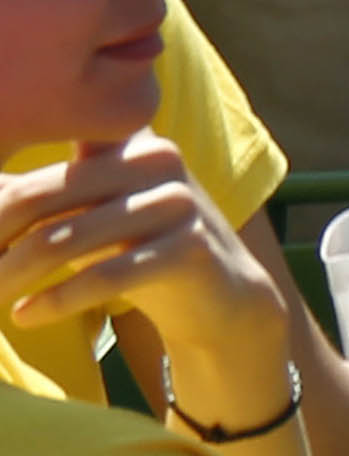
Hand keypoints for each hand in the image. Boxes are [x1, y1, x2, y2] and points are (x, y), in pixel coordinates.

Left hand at [0, 136, 292, 410]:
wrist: (221, 297)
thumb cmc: (137, 249)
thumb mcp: (88, 213)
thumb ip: (37, 195)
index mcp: (125, 138)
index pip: (38, 151)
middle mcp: (155, 158)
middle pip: (37, 197)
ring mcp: (176, 202)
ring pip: (61, 240)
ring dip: (9, 275)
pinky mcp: (189, 248)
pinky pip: (102, 276)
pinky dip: (54, 301)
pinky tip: (25, 316)